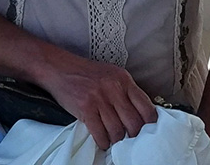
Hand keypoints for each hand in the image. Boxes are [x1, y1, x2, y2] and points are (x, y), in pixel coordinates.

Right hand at [41, 60, 156, 149]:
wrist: (58, 67)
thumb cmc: (85, 74)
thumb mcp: (110, 75)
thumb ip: (126, 92)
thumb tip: (143, 117)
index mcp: (123, 78)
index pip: (147, 108)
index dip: (150, 125)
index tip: (148, 132)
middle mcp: (113, 87)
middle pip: (134, 124)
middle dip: (133, 137)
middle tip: (130, 140)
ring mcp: (99, 98)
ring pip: (118, 132)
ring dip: (116, 141)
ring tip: (113, 139)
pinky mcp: (85, 108)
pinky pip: (100, 134)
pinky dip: (103, 142)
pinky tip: (102, 139)